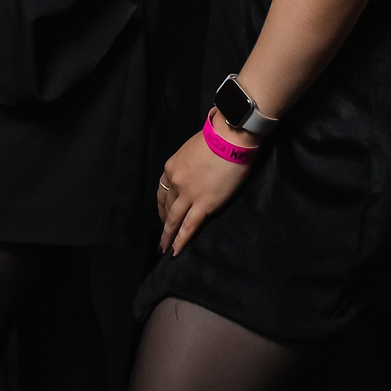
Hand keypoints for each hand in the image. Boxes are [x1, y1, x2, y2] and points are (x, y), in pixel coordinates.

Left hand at [157, 113, 257, 256]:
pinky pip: (189, 226)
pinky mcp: (204, 204)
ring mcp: (188, 195)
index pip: (162, 192)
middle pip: (166, 207)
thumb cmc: (215, 139)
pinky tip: (175, 250)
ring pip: (174, 220)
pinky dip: (180, 240)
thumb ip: (187, 165)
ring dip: (168, 236)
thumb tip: (192, 174)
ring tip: (165, 249)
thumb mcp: (190, 150)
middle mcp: (175, 182)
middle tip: (161, 238)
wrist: (229, 139)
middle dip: (163, 223)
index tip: (162, 215)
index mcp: (171, 168)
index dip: (161, 206)